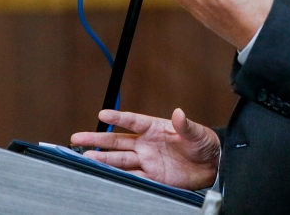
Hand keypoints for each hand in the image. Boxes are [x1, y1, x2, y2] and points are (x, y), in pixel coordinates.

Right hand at [69, 108, 219, 189]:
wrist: (212, 167)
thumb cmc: (204, 144)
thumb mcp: (197, 133)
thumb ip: (185, 125)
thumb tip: (178, 113)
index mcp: (155, 128)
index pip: (132, 121)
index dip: (118, 118)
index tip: (102, 113)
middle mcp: (147, 144)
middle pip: (117, 141)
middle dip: (97, 139)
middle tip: (77, 137)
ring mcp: (147, 160)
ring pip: (119, 159)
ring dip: (103, 159)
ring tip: (85, 157)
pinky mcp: (151, 177)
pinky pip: (131, 176)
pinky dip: (118, 176)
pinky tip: (104, 174)